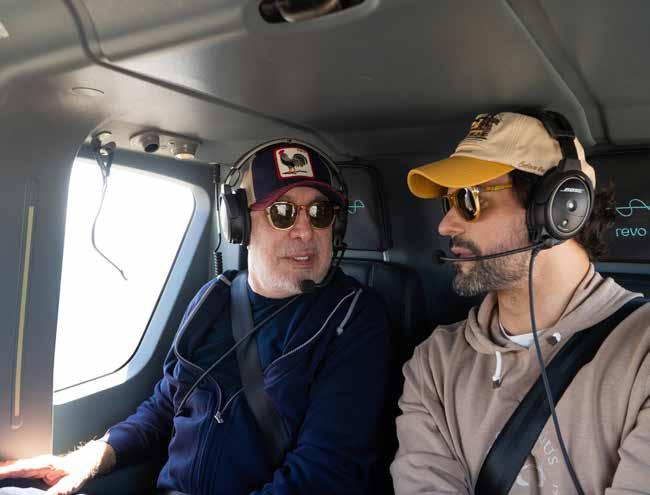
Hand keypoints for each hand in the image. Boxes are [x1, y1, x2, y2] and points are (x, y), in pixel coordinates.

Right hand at [0, 441, 115, 494]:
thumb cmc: (79, 472)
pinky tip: (1, 476)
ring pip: (14, 467)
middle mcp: (38, 462)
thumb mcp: (71, 483)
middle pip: (14, 466)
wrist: (85, 463)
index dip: (7, 471)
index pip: (22, 467)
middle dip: (1, 470)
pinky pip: (18, 470)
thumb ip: (59, 491)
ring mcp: (35, 465)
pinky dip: (7, 472)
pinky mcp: (34, 469)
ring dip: (2, 471)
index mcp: (45, 464)